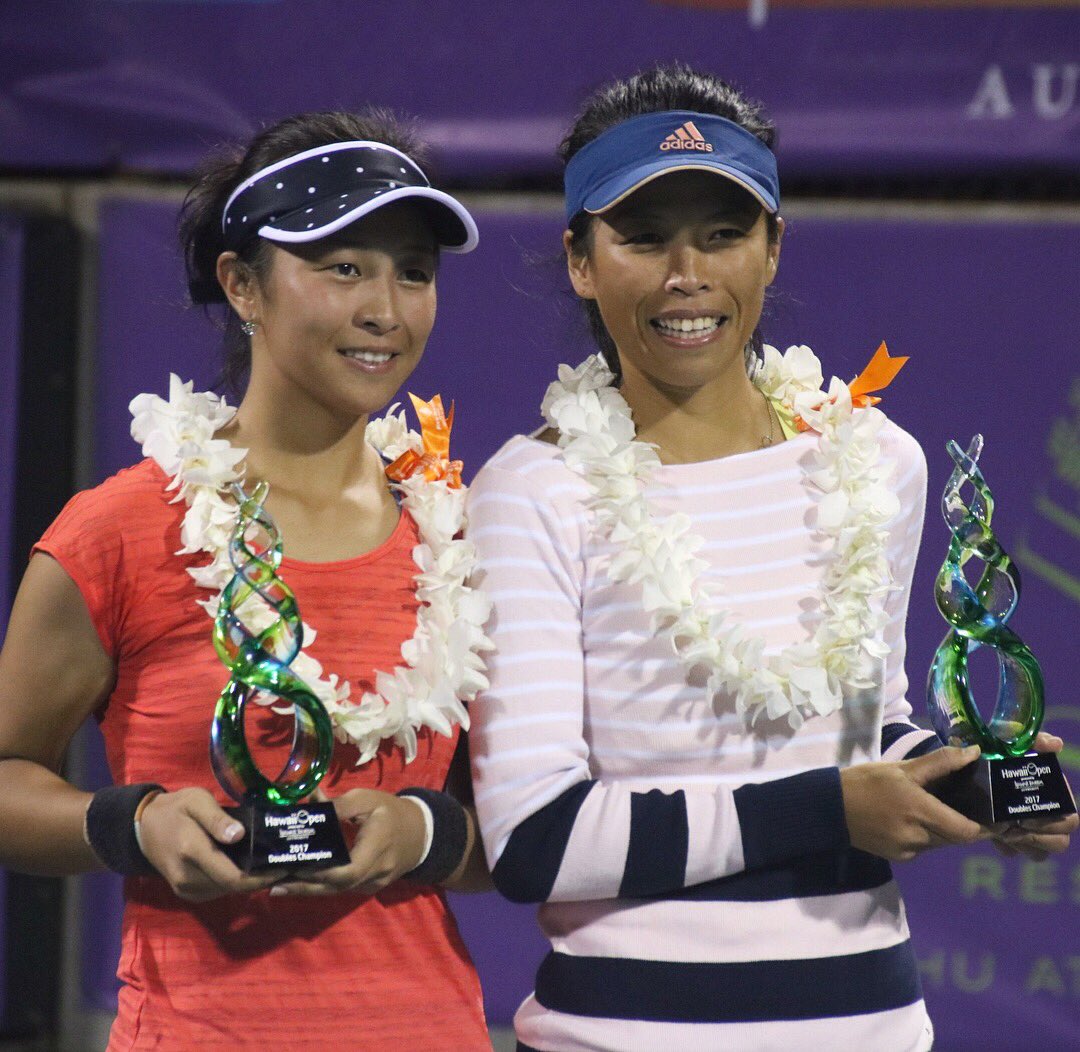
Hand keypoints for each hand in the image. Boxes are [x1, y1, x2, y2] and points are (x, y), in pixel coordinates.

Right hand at [137, 788, 280, 901]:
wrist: (143, 827)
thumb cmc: (175, 809)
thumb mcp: (196, 801)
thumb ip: (217, 819)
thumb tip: (239, 835)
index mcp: (192, 852)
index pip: (233, 877)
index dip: (261, 877)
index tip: (284, 867)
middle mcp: (188, 877)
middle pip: (233, 887)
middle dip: (260, 878)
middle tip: (282, 863)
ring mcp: (185, 888)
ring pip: (226, 892)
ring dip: (248, 882)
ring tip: (268, 864)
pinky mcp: (186, 892)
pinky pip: (216, 891)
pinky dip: (233, 883)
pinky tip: (247, 867)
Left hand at [269, 788, 426, 897]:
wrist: (420, 834)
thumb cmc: (392, 812)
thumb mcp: (368, 799)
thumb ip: (339, 804)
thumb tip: (309, 803)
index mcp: (378, 846)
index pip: (348, 870)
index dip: (321, 874)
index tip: (295, 867)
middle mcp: (376, 872)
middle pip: (337, 887)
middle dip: (305, 886)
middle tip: (274, 884)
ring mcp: (373, 884)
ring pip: (337, 892)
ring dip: (308, 890)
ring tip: (278, 886)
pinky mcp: (368, 888)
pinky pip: (342, 890)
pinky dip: (321, 887)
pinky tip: (299, 883)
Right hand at [841, 746, 991, 861]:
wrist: (829, 809)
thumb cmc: (865, 783)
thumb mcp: (901, 768)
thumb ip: (939, 762)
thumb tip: (973, 752)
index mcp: (920, 811)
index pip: (966, 831)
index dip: (984, 827)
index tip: (995, 817)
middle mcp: (918, 837)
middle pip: (955, 837)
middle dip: (962, 824)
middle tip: (964, 806)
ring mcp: (908, 850)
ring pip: (940, 842)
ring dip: (943, 828)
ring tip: (934, 808)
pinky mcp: (899, 857)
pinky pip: (923, 847)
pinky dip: (925, 835)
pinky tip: (911, 819)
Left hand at [991, 732, 1078, 859]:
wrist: (963, 762)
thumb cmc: (994, 748)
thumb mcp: (1010, 738)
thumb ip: (1034, 738)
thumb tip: (1056, 744)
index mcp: (1052, 792)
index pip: (1069, 816)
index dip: (1053, 822)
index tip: (1025, 818)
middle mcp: (1046, 811)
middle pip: (1061, 840)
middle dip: (1039, 837)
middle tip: (1013, 828)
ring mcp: (1029, 826)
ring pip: (1043, 851)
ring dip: (1026, 845)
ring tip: (1004, 834)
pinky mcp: (1011, 835)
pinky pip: (1018, 853)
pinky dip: (1008, 847)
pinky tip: (994, 838)